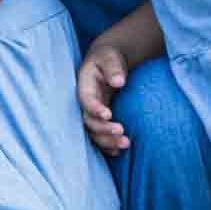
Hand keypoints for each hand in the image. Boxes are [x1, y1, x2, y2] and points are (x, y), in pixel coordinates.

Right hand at [78, 40, 130, 155]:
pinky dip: (107, 147)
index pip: (85, 100)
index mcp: (84, 85)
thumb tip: (119, 82)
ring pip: (93, 133)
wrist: (108, 63)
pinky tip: (119, 152)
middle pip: (88, 121)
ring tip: (126, 144)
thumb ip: (113, 67)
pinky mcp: (98, 121)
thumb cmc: (108, 58)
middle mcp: (85, 103)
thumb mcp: (110, 57)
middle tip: (121, 132)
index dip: (94, 109)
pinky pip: (98, 137)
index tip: (109, 114)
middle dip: (103, 129)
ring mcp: (90, 113)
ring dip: (107, 141)